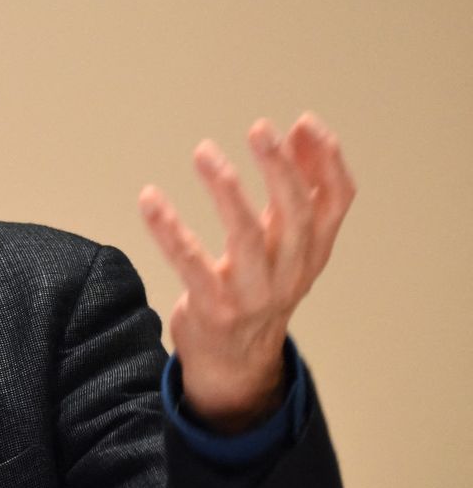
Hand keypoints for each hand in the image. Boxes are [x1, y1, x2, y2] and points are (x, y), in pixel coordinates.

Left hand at [138, 113, 355, 432]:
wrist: (236, 365)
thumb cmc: (259, 287)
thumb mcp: (286, 243)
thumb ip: (296, 189)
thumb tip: (302, 128)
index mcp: (312, 251)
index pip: (336, 202)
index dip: (327, 161)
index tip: (304, 122)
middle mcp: (290, 272)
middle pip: (295, 215)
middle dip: (280, 169)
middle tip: (260, 129)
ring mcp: (253, 295)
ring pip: (247, 238)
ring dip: (227, 191)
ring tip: (205, 152)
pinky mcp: (213, 309)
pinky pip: (191, 265)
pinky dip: (170, 230)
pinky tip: (150, 199)